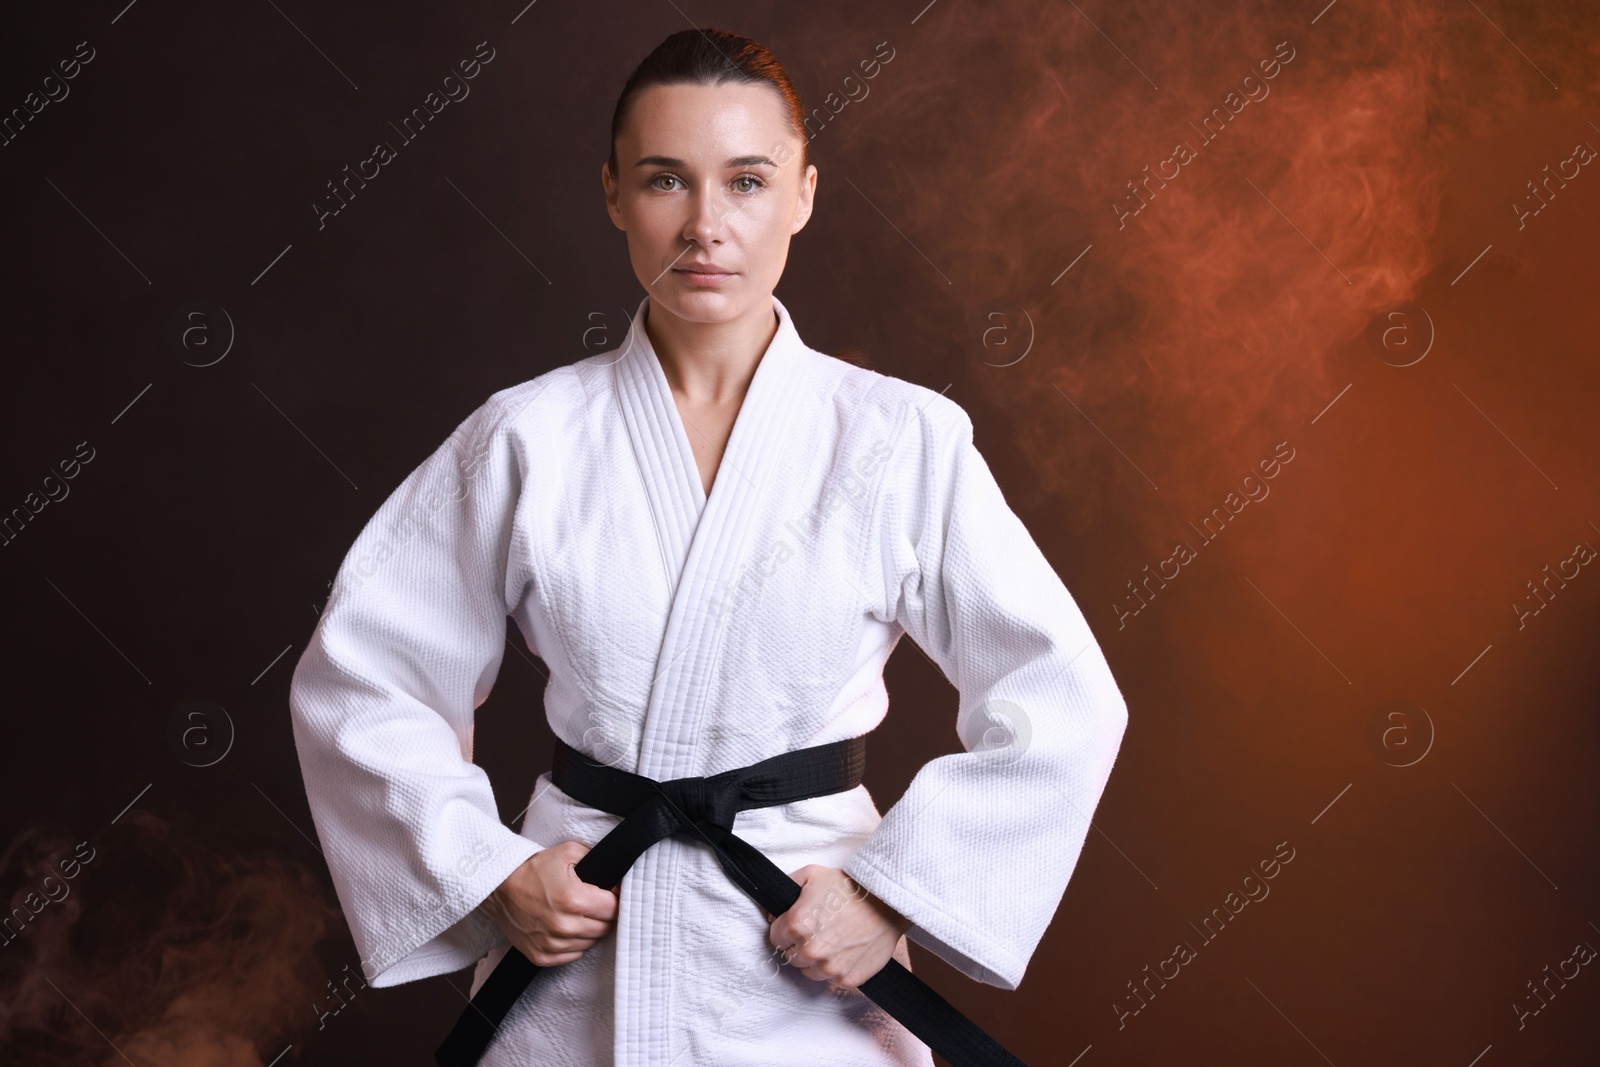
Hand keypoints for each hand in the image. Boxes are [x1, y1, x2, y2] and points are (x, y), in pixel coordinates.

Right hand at [480, 840, 619, 966]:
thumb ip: (598, 862)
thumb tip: (618, 879)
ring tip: (579, 914)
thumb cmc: (534, 868)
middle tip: (595, 903)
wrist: (499, 886)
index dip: (616, 900)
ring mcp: (551, 943)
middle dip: (604, 915)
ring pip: (590, 943)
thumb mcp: (570, 852)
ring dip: (590, 930)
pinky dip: (574, 944)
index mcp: (574, 899)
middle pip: (604, 928)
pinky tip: (568, 929)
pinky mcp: (539, 955)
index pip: (613, 909)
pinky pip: (571, 956)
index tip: (611, 894)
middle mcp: (563, 925)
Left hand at [762, 865, 912, 990]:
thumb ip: (785, 889)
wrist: (888, 901)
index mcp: (796, 925)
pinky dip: (835, 968)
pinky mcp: (848, 979)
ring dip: (815, 960)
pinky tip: (844, 950)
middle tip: (816, 930)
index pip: (775, 938)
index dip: (784, 929)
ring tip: (831, 941)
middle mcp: (810, 950)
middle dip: (798, 945)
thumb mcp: (811, 875)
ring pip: (809, 972)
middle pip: (790, 957)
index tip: (797, 924)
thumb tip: (771, 912)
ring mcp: (829, 967)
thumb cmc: (850, 887)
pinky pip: (831, 980)